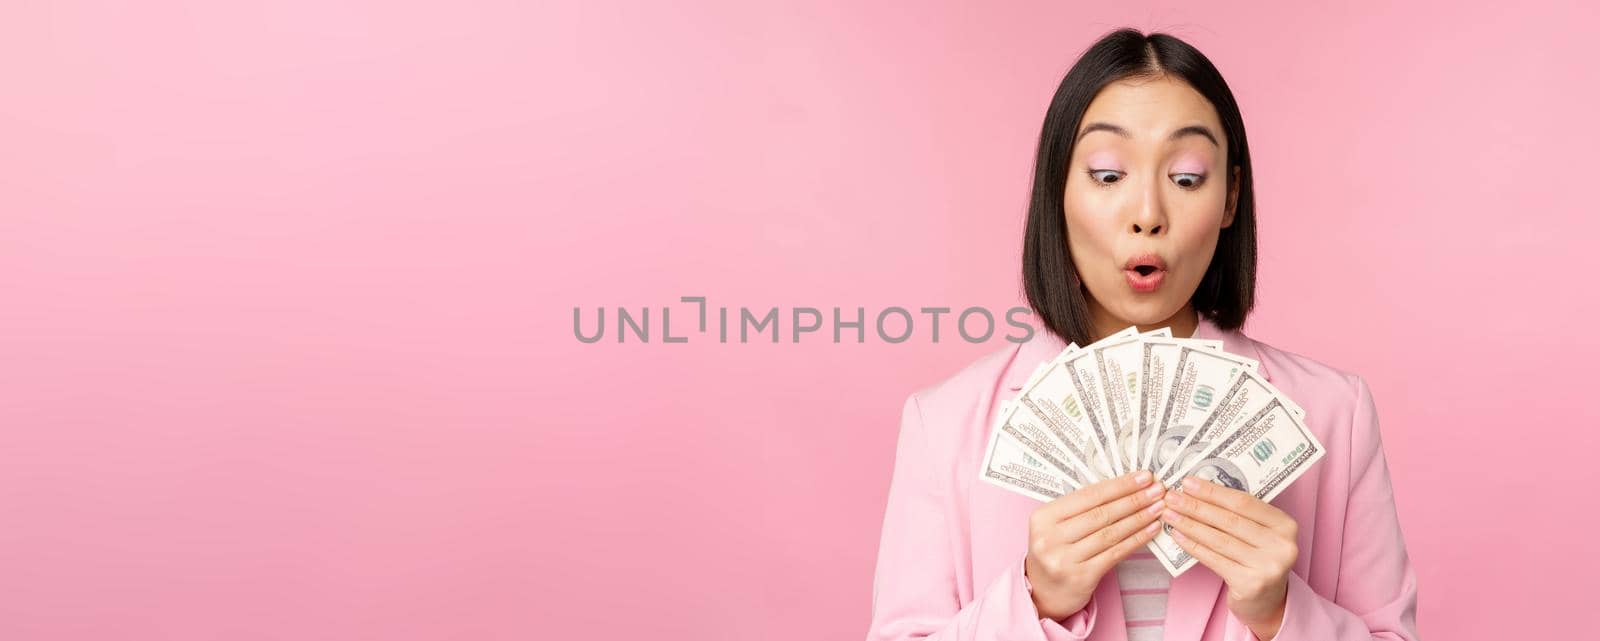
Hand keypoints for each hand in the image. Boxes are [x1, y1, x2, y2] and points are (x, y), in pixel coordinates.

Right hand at [1024, 469, 1166, 619]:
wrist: (1043, 592)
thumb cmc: (1055, 551)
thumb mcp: (1057, 526)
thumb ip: (1082, 509)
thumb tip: (1124, 487)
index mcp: (1043, 517)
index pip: (1087, 496)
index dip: (1119, 485)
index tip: (1143, 477)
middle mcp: (1050, 538)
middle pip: (1101, 514)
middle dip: (1133, 499)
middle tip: (1157, 489)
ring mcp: (1064, 560)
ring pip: (1110, 533)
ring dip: (1139, 518)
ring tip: (1158, 507)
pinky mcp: (1081, 577)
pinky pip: (1115, 554)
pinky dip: (1136, 540)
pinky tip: (1151, 530)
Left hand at [1161, 475, 1299, 640]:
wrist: (1267, 600)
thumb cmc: (1258, 557)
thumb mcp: (1259, 533)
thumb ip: (1239, 514)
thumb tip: (1197, 490)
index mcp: (1286, 525)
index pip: (1244, 502)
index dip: (1213, 491)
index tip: (1187, 482)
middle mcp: (1282, 545)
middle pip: (1229, 520)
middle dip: (1196, 506)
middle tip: (1171, 497)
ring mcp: (1268, 567)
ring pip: (1219, 539)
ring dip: (1189, 525)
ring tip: (1169, 514)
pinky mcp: (1251, 584)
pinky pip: (1214, 559)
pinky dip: (1192, 546)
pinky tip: (1177, 535)